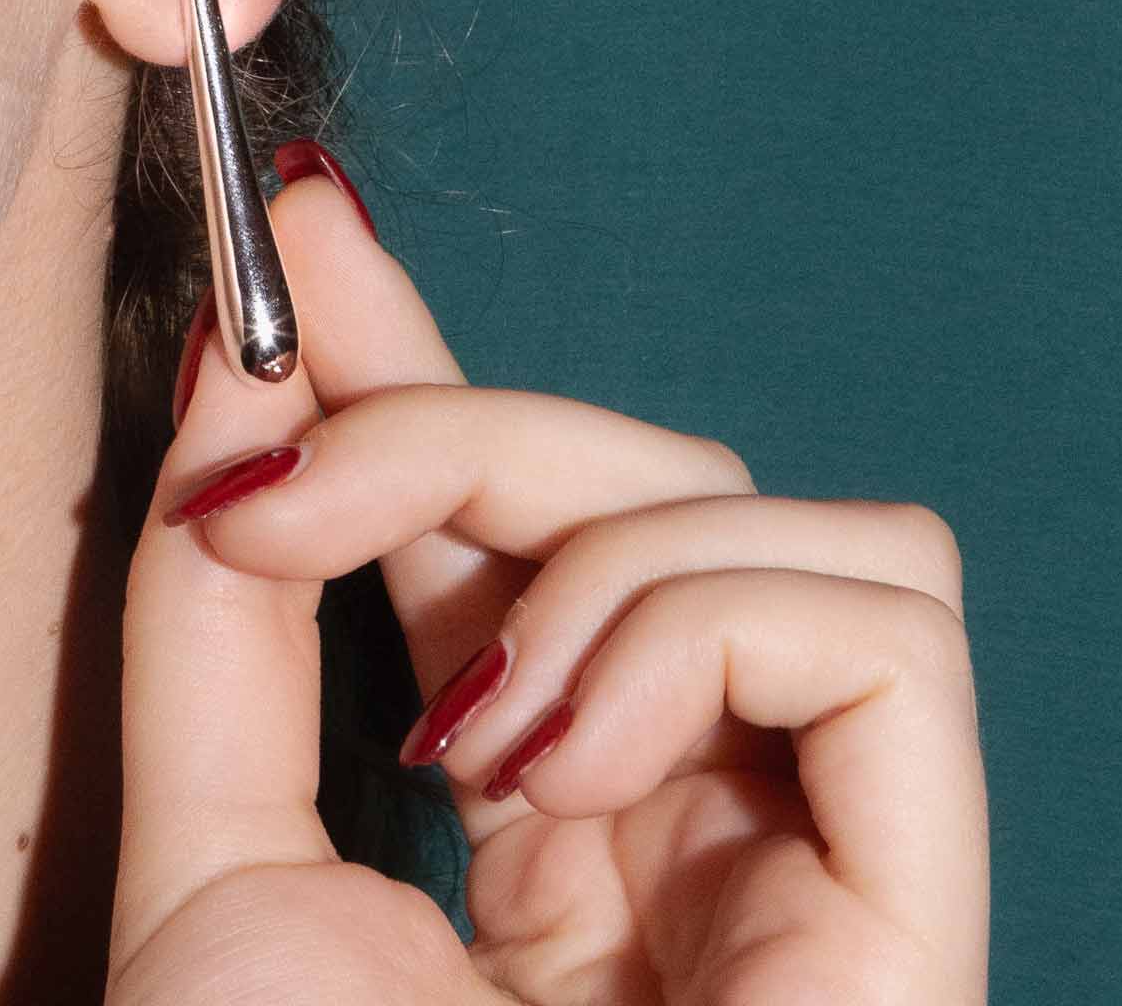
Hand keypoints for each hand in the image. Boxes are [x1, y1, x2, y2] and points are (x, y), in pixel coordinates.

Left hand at [106, 149, 989, 1003]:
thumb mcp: (209, 852)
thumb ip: (220, 610)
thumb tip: (240, 356)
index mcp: (547, 789)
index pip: (514, 505)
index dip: (423, 346)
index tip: (304, 220)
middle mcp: (694, 799)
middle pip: (648, 472)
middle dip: (456, 426)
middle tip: (283, 489)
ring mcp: (811, 843)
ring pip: (778, 517)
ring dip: (583, 549)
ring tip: (459, 724)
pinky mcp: (912, 900)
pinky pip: (873, 629)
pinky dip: (693, 632)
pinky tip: (555, 766)